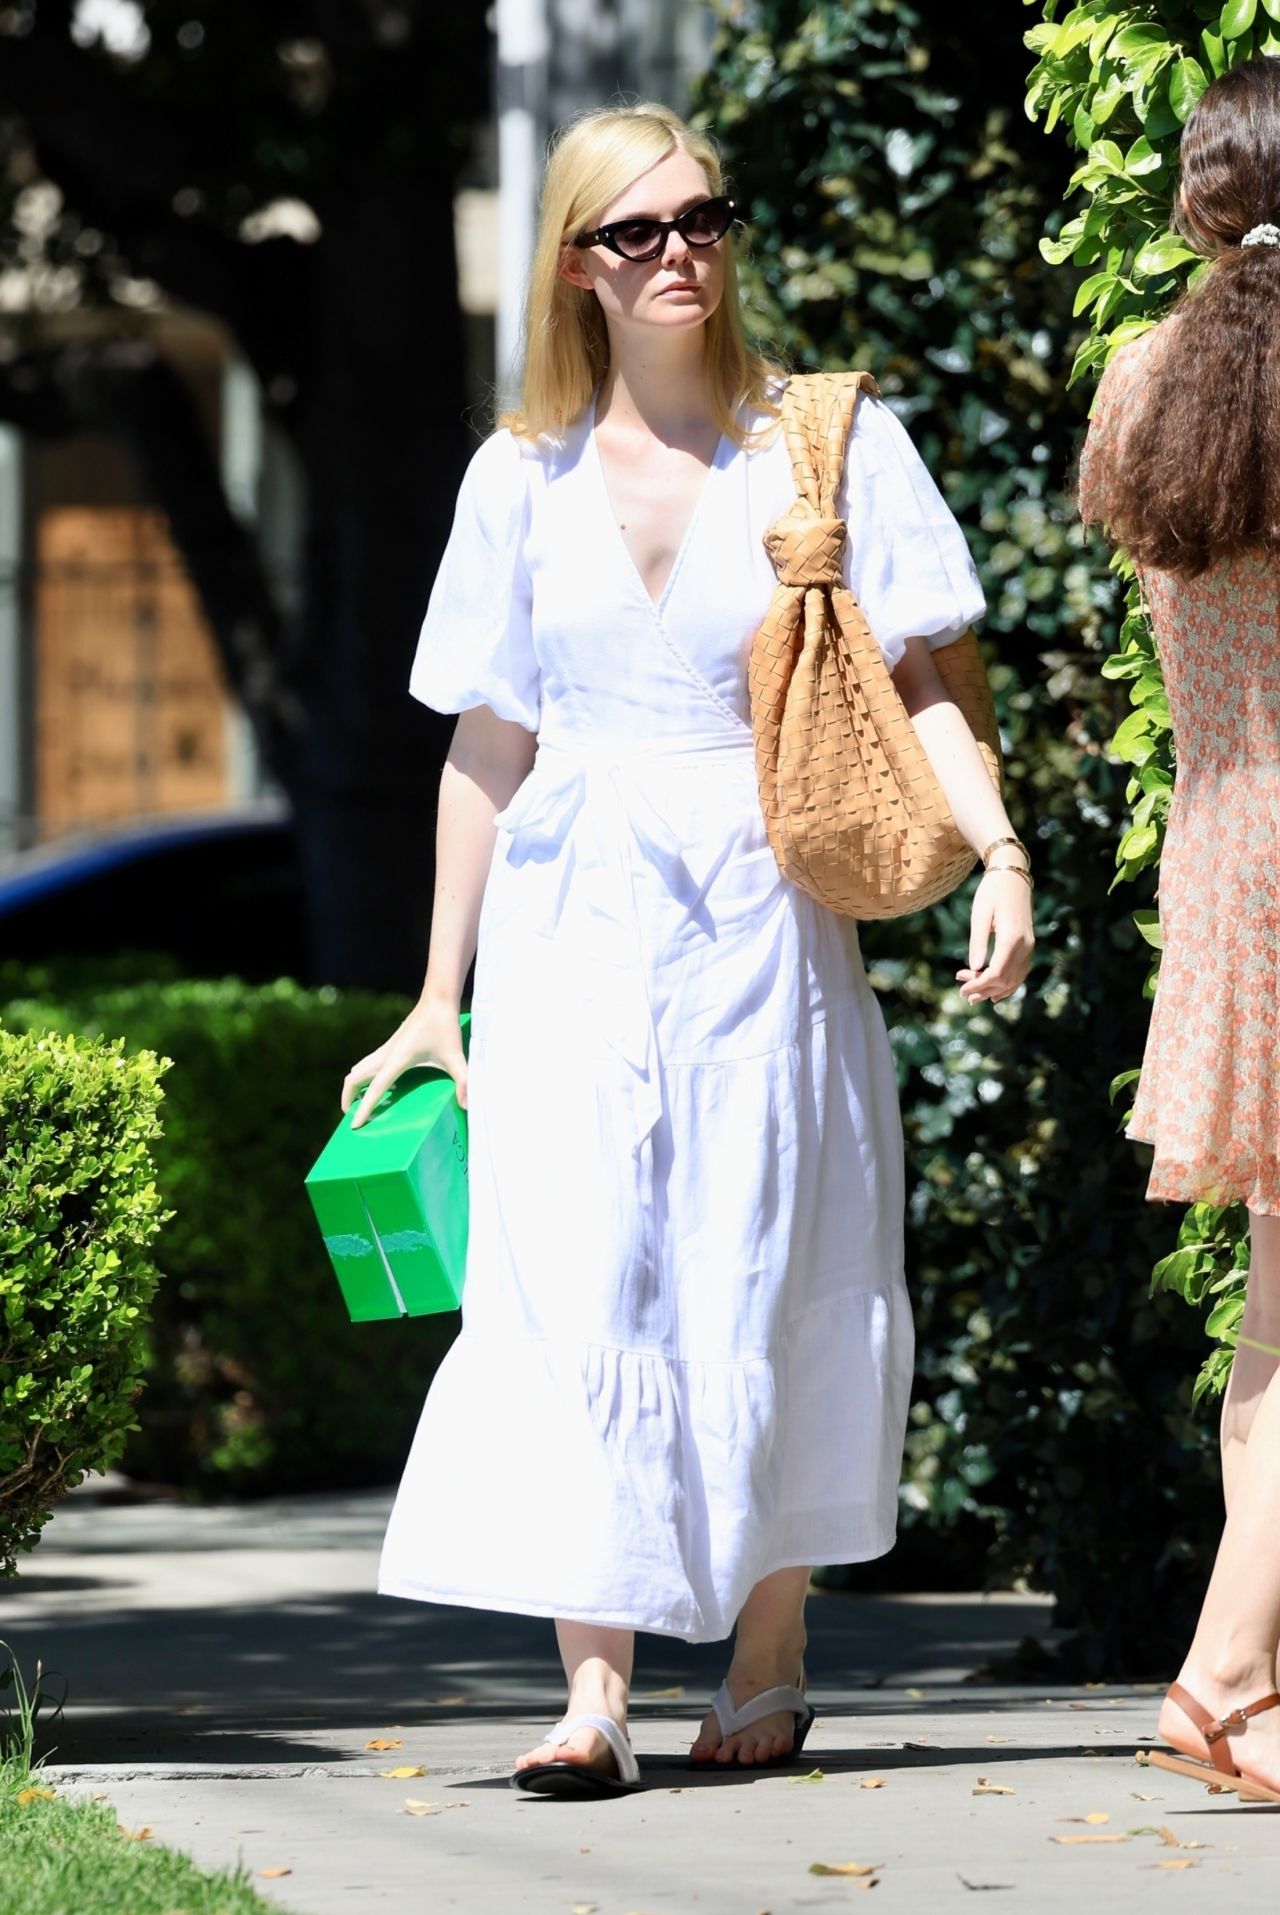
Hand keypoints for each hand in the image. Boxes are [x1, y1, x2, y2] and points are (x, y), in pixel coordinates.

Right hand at [341, 996, 467, 1128]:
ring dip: (354, 1085)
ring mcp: (387, 1048)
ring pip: (359, 1068)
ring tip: (358, 1103)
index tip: (353, 1125)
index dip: (364, 1108)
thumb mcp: (455, 1056)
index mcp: (397, 1059)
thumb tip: (468, 1105)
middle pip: (355, 1077)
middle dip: (348, 1097)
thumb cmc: (445, 1025)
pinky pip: (370, 1062)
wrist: (438, 998)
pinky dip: (364, 1075)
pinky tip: (377, 1084)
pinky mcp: (391, 1044)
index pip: (375, 1089)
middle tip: (350, 1116)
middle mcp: (386, 1054)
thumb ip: (463, 1081)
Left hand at [956, 868, 1034, 1004]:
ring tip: (973, 995)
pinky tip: (994, 993)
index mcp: (1012, 938)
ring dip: (994, 990)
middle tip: (962, 992)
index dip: (979, 985)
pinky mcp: (1028, 945)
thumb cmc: (992, 892)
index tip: (962, 990)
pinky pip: (1020, 972)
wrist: (1012, 876)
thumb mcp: (980, 915)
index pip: (997, 973)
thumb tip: (974, 968)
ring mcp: (1029, 946)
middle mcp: (1025, 945)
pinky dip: (1007, 984)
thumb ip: (978, 942)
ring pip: (1015, 979)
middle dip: (983, 989)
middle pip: (1005, 980)